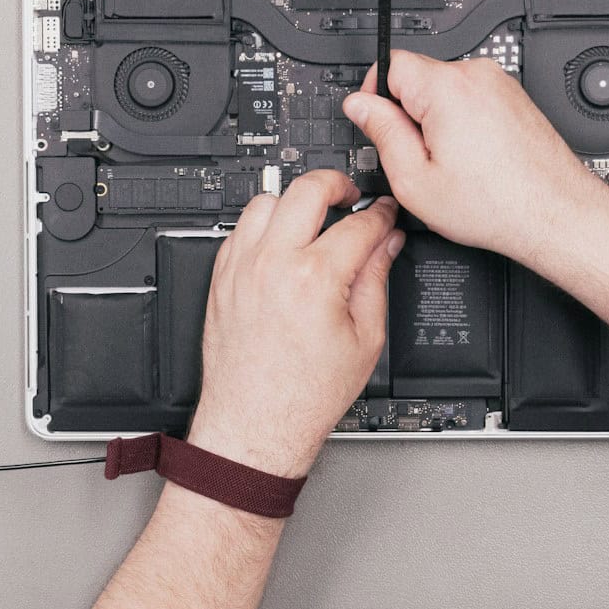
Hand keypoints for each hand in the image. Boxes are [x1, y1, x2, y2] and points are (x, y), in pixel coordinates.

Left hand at [186, 170, 402, 477]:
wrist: (256, 423)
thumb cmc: (305, 396)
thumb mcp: (365, 340)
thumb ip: (377, 281)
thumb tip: (386, 246)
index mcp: (315, 279)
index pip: (359, 224)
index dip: (382, 215)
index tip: (386, 214)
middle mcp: (273, 265)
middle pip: (308, 189)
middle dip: (338, 185)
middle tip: (351, 197)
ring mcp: (242, 269)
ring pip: (266, 199)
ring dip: (294, 202)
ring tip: (313, 218)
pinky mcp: (221, 279)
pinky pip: (239, 229)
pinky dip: (263, 226)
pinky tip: (281, 242)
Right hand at [341, 51, 608, 271]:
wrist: (554, 213)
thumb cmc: (497, 204)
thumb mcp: (415, 180)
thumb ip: (381, 133)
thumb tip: (360, 105)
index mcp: (447, 88)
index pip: (389, 63)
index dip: (376, 95)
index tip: (378, 122)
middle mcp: (477, 75)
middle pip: (418, 77)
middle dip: (409, 113)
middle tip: (419, 157)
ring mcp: (500, 84)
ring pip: (445, 90)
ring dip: (438, 121)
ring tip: (453, 163)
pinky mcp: (513, 97)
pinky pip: (471, 99)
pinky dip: (464, 124)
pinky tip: (474, 159)